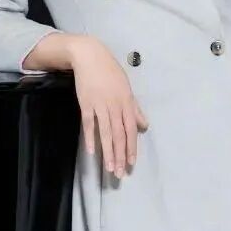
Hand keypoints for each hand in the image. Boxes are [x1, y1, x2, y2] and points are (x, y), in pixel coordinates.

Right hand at [68, 36, 148, 177]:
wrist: (90, 57)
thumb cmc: (110, 72)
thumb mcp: (127, 89)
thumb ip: (135, 109)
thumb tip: (144, 125)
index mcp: (127, 103)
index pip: (131, 130)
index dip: (131, 147)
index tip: (131, 163)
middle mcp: (115, 106)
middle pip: (119, 135)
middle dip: (120, 155)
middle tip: (120, 173)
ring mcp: (100, 105)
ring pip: (106, 133)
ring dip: (108, 151)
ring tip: (109, 168)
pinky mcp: (86, 103)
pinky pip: (89, 123)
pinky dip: (90, 137)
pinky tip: (91, 151)